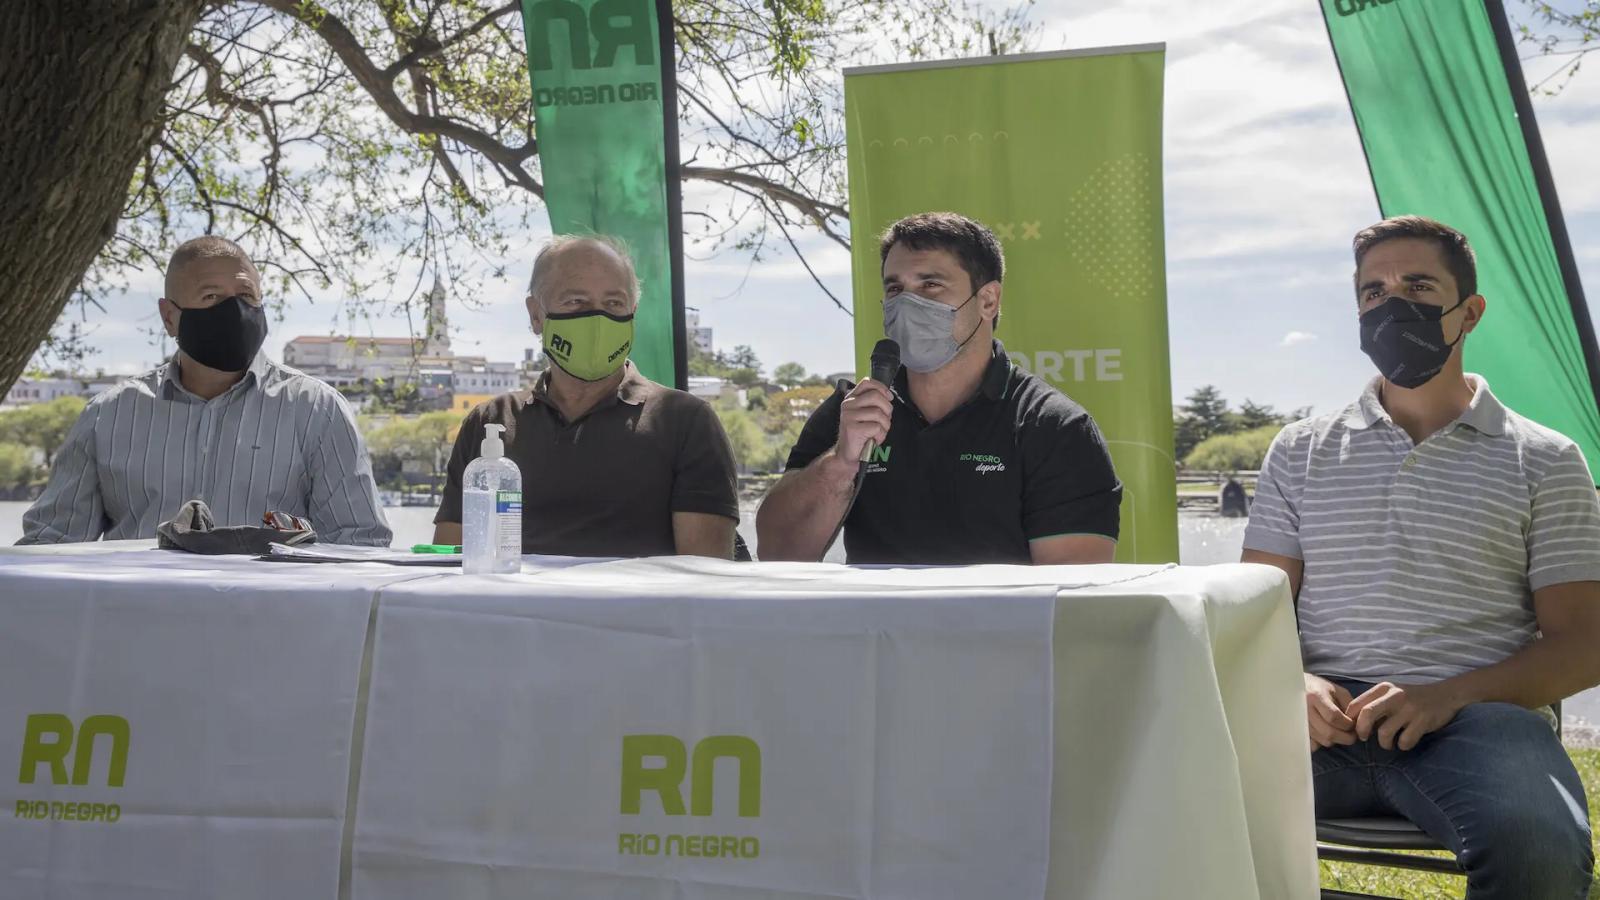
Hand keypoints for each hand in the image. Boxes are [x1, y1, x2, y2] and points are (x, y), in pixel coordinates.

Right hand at [833, 379, 892, 463]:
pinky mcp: (852, 428)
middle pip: (876, 396)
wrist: (847, 454)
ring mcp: (848, 416)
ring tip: (878, 432)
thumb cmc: (861, 434)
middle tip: (884, 420)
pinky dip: (880, 436)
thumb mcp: (865, 414)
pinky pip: (876, 427)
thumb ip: (873, 402)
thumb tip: (889, 396)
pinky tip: (873, 440)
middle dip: (887, 409)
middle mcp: (848, 404)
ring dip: (884, 425)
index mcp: (851, 398)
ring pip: (878, 413)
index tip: (889, 398)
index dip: (881, 388)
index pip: (867, 382)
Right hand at [1305, 673, 1355, 752]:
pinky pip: (1312, 744)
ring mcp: (1299, 722)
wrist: (1297, 687)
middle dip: (1345, 737)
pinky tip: (1325, 734)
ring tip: (1339, 732)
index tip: (1353, 725)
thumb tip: (1359, 724)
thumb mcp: (1338, 691)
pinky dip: (1322, 743)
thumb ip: (1349, 706)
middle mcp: (1305, 710)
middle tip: (1352, 735)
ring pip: (1321, 740)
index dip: (1347, 724)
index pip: (1334, 717)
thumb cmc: (1320, 688)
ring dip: (1335, 740)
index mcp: (1316, 697)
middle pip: (1328, 732)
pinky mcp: (1296, 731)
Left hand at [1346, 681, 1463, 751]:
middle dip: (1361, 730)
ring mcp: (1409, 709)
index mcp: (1383, 688)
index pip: (1356, 704)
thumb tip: (1353, 724)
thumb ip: (1373, 704)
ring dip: (1384, 743)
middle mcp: (1395, 696)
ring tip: (1389, 743)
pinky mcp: (1423, 721)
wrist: (1445, 695)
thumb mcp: (1390, 694)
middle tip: (1363, 738)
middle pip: (1367, 714)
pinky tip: (1405, 741)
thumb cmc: (1411, 698)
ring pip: (1384, 732)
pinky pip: (1404, 741)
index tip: (1354, 729)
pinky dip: (1402, 746)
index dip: (1351, 720)